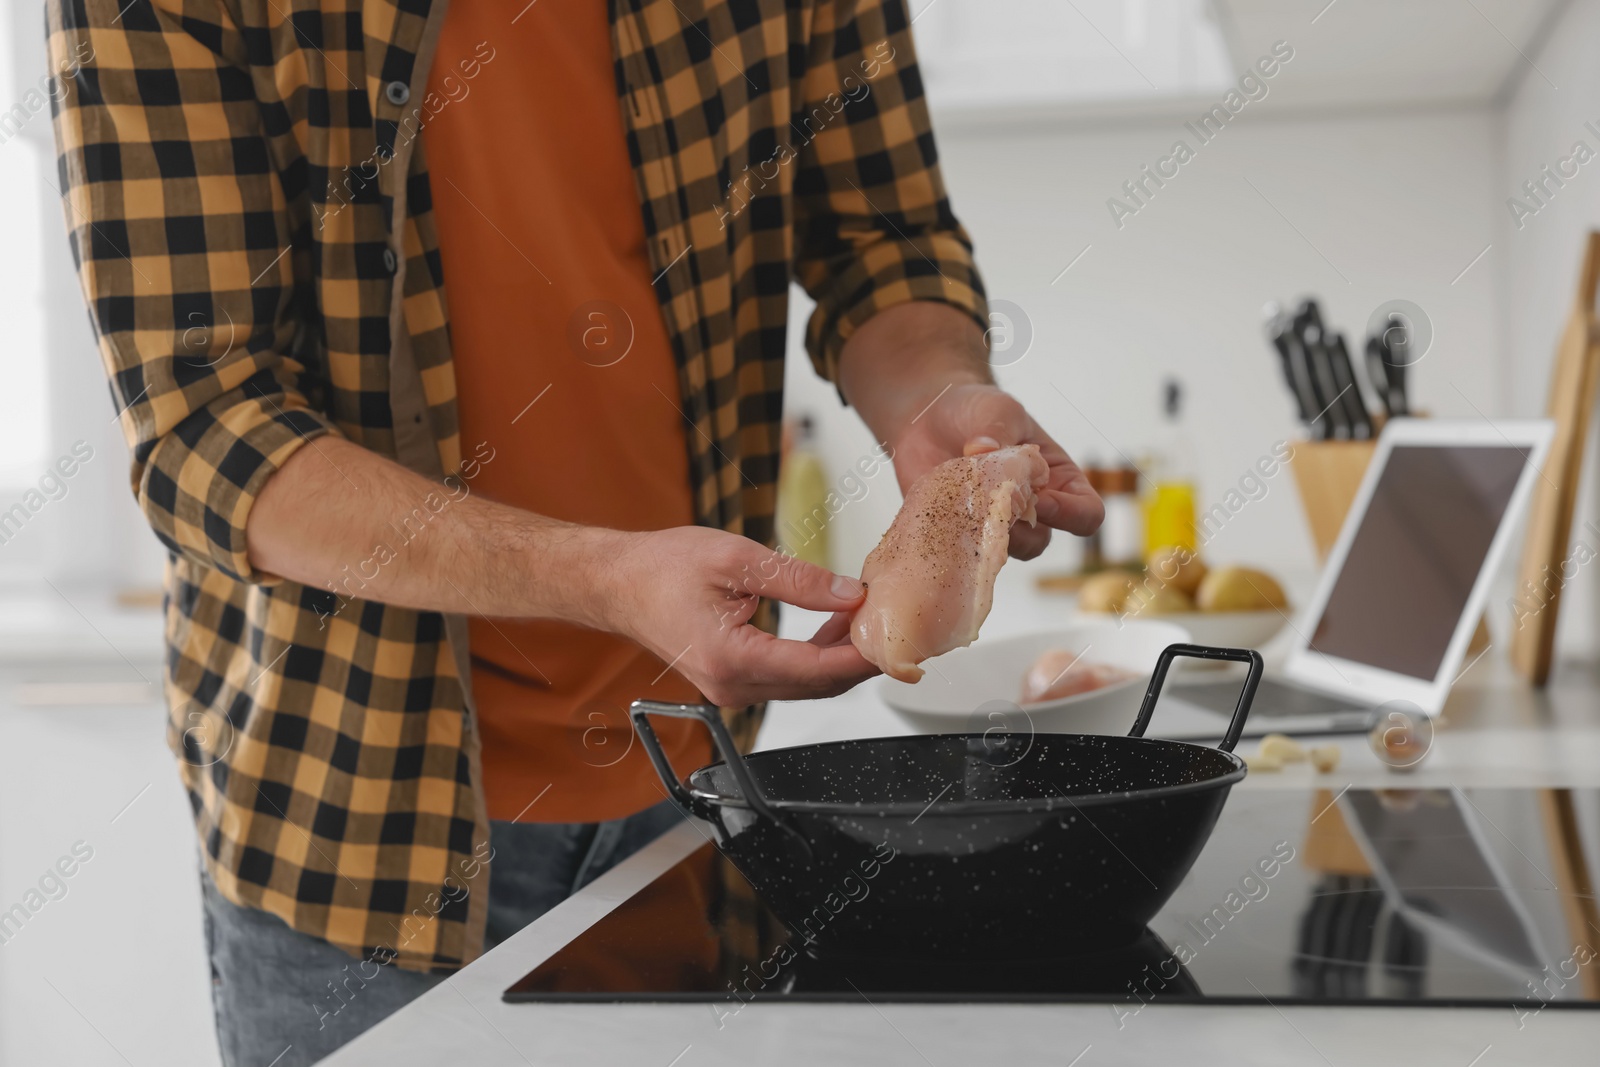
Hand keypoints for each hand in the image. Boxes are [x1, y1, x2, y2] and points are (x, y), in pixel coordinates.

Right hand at [605, 526, 879, 706]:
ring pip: (806, 686)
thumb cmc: (661, 569)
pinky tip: (833, 630)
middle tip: (894, 625)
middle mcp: (733, 686)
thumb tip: (849, 595)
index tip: (894, 638)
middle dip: (860, 658)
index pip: (817, 670)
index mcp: (732, 659)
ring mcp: (732, 690)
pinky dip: (817, 659)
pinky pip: (788, 679)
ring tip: (869, 620)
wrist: (618, 584)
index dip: (862, 656)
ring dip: (841, 659)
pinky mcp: (733, 682)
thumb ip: (798, 580)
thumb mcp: (736, 559)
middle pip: (818, 686)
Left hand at [890, 382, 1103, 559]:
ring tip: (964, 505)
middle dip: (1019, 530)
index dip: (1071, 515)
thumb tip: (982, 452)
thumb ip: (998, 429)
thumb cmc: (978, 409)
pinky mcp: (958, 529)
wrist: (930, 415)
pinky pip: (961, 547)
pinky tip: (939, 509)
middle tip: (993, 505)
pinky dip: (954, 534)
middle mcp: (1030, 509)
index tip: (1040, 499)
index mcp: (1057, 479)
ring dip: (984, 534)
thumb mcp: (998, 408)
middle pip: (1041, 542)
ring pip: (1000, 550)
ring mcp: (993, 523)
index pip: (1086, 513)